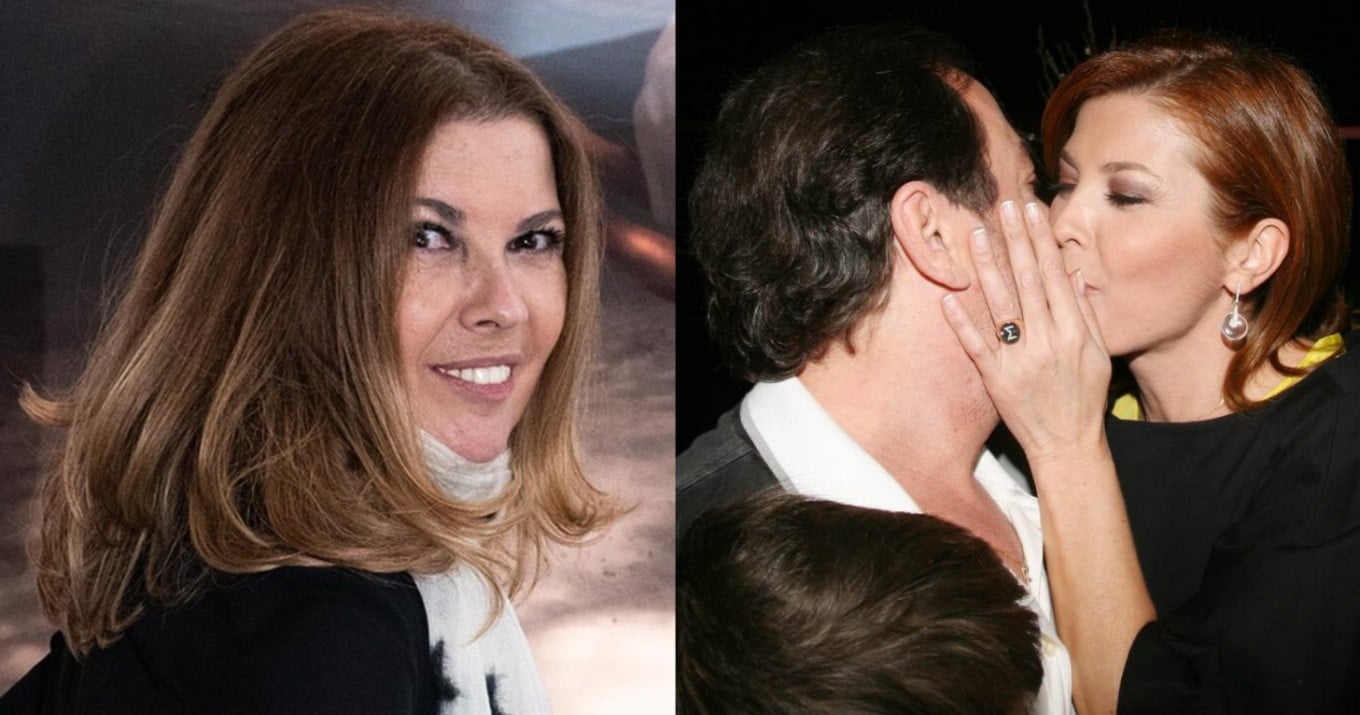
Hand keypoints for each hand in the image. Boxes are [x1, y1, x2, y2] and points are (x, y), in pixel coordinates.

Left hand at [942, 200, 1111, 465]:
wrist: (1069, 446)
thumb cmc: (1084, 398)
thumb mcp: (1097, 354)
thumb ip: (1084, 314)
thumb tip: (1072, 275)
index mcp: (1074, 331)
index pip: (1054, 275)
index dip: (1042, 240)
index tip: (1033, 210)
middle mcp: (1047, 341)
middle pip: (1028, 280)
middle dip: (1017, 240)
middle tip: (1005, 205)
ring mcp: (1020, 359)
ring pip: (1001, 305)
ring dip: (988, 267)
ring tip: (978, 234)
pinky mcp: (996, 379)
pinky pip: (976, 345)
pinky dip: (962, 321)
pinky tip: (948, 296)